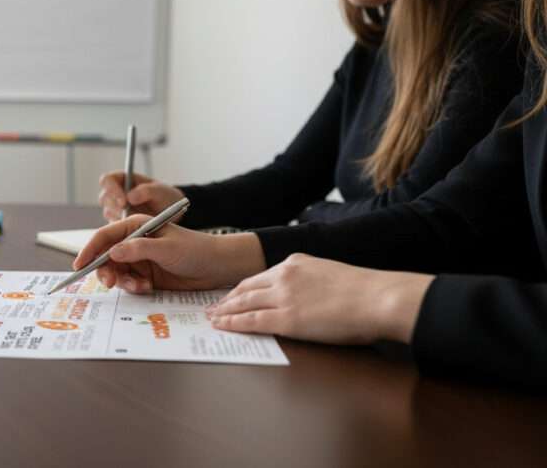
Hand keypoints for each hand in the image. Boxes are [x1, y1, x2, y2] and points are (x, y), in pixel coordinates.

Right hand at [73, 216, 266, 292]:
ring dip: (123, 281)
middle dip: (105, 270)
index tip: (80, 264)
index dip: (90, 249)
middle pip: (106, 256)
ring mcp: (139, 259)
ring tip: (139, 286)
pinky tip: (147, 288)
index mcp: (136, 226)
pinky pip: (129, 283)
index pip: (106, 236)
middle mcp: (134, 242)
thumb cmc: (194, 249)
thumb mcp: (166, 247)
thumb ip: (138, 249)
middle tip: (109, 282)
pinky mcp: (145, 275)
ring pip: (117, 272)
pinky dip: (134, 288)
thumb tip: (113, 252)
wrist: (215, 267)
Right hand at [97, 170, 182, 221]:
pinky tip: (136, 228)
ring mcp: (115, 209)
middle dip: (116, 206)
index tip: (123, 200)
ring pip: (108, 213)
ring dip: (120, 217)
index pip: (107, 180)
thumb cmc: (165, 198)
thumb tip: (130, 196)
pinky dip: (123, 227)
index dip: (111, 188)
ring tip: (138, 220)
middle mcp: (116, 193)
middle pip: (104, 197)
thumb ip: (147, 191)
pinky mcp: (118, 223)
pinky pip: (114, 226)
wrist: (171, 215)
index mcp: (123, 179)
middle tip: (130, 214)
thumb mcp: (161, 192)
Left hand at [209, 254, 434, 344]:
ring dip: (224, 311)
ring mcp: (283, 296)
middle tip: (213, 307)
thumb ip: (312, 281)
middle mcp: (284, 275)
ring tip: (211, 318)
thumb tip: (308, 295)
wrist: (378, 298)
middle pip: (246, 288)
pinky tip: (222, 327)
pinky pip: (251, 321)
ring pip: (243, 303)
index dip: (243, 288)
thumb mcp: (331, 274)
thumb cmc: (365, 291)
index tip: (232, 294)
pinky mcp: (287, 318)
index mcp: (295, 262)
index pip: (260, 277)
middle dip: (227, 299)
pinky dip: (233, 323)